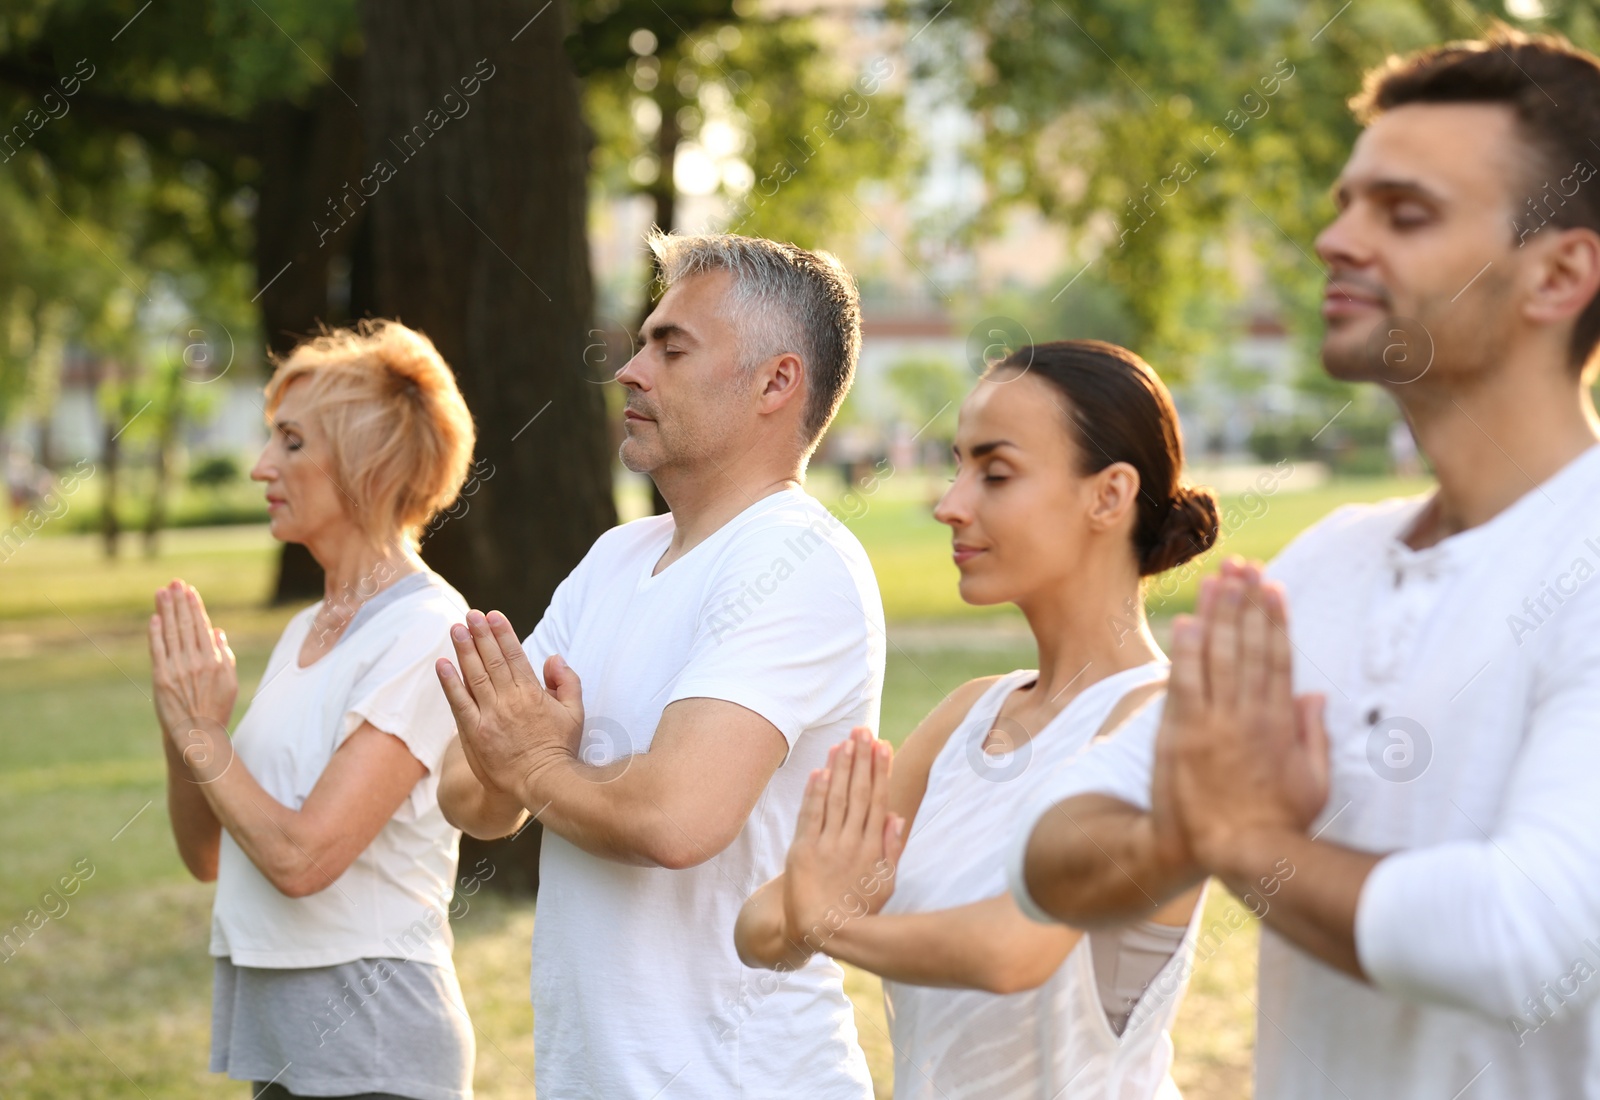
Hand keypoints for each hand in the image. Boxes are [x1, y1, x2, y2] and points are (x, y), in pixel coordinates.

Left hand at [150, 581, 238, 770]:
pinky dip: (155, 633)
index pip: (202, 626)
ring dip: (165, 610)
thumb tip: (217, 631)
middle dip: (179, 601)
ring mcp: (177, 669)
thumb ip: (224, 655)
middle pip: (185, 624)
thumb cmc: (216, 709)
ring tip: (162, 592)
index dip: (194, 606)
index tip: (189, 590)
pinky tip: (154, 618)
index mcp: (214, 660)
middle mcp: (196, 661)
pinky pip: (157, 650)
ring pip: (170, 632)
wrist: (197, 734)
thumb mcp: (230, 682)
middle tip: (174, 582)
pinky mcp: (161, 678)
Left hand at [435, 609, 582, 801]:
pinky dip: (450, 683)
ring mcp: (490, 716)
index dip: (503, 634)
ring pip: (475, 676)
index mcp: (534, 694)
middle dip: (481, 634)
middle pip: (493, 660)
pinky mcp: (475, 733)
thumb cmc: (560, 749)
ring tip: (456, 629)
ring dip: (464, 650)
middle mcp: (510, 700)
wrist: (541, 784)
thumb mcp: (575, 713)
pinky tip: (443, 664)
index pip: (515, 656)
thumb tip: (554, 657)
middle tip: (470, 614)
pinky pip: (460, 703)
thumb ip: (567, 682)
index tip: (492, 616)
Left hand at [782, 727, 905, 948]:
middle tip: (863, 731)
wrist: (821, 931)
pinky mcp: (802, 851)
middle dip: (861, 760)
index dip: (880, 772)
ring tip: (844, 742)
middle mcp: (851, 844)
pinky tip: (820, 771)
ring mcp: (826, 847)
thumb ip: (891, 849)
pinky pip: (810, 816)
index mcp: (873, 849)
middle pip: (858, 793)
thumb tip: (895, 815)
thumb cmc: (858, 908)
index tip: (882, 746)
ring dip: (839, 768)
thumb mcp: (885, 884)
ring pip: (835, 799)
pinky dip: (815, 793)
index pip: (877, 801)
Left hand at [1157, 560, 1329, 874]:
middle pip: (1248, 646)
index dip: (1275, 619)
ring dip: (1217, 615)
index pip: (1278, 657)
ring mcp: (1214, 723)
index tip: (1273, 588)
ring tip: (1217, 580)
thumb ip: (1314, 735)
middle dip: (1246, 603)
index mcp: (1281, 723)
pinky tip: (1188, 622)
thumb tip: (1314, 695)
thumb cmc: (1279, 824)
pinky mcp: (1183, 735)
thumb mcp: (1316, 783)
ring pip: (1217, 656)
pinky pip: (1184, 683)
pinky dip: (1187, 651)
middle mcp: (1249, 715)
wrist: (1238, 853)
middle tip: (1244, 568)